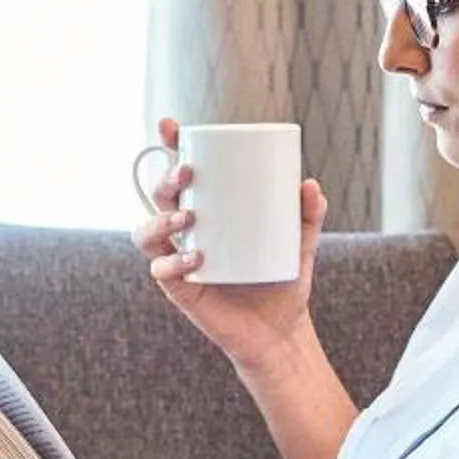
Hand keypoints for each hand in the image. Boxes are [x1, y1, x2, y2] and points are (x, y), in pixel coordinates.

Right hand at [130, 115, 328, 377]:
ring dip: (160, 219)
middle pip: (159, 197)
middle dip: (165, 179)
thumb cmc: (283, 280)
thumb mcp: (300, 241)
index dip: (168, 147)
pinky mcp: (180, 290)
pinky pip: (162, 271)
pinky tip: (194, 257)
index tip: (170, 126)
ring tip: (189, 217)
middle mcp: (186, 233)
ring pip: (147, 232)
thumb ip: (308, 214)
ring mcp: (178, 260)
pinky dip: (173, 261)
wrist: (280, 332)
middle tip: (188, 172)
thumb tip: (310, 184)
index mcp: (207, 212)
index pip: (180, 174)